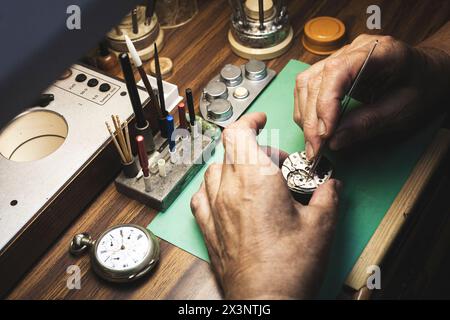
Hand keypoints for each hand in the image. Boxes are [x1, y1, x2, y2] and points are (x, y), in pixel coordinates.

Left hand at [190, 112, 341, 298]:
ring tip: (255, 179)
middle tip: (277, 164)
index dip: (250, 120)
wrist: (265, 302)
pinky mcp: (208, 229)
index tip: (261, 121)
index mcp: (256, 179)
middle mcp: (229, 190)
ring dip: (234, 165)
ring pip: (214, 170)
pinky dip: (213, 188)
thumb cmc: (288, 268)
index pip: (239, 132)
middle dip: (255, 147)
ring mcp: (214, 209)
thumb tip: (332, 185)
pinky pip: (201, 196)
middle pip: (230, 149)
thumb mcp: (321, 226)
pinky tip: (226, 197)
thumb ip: (328, 196)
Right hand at [294, 34, 449, 159]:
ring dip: (305, 117)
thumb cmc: (422, 87)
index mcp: (379, 51)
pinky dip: (306, 111)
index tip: (325, 133)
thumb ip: (368, 123)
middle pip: (317, 81)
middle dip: (312, 119)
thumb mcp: (403, 110)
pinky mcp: (332, 70)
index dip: (326, 103)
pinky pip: (307, 87)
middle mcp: (354, 50)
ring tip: (313, 143)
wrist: (428, 74)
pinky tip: (313, 129)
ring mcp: (340, 57)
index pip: (338, 71)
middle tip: (315, 149)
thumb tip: (334, 141)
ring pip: (306, 84)